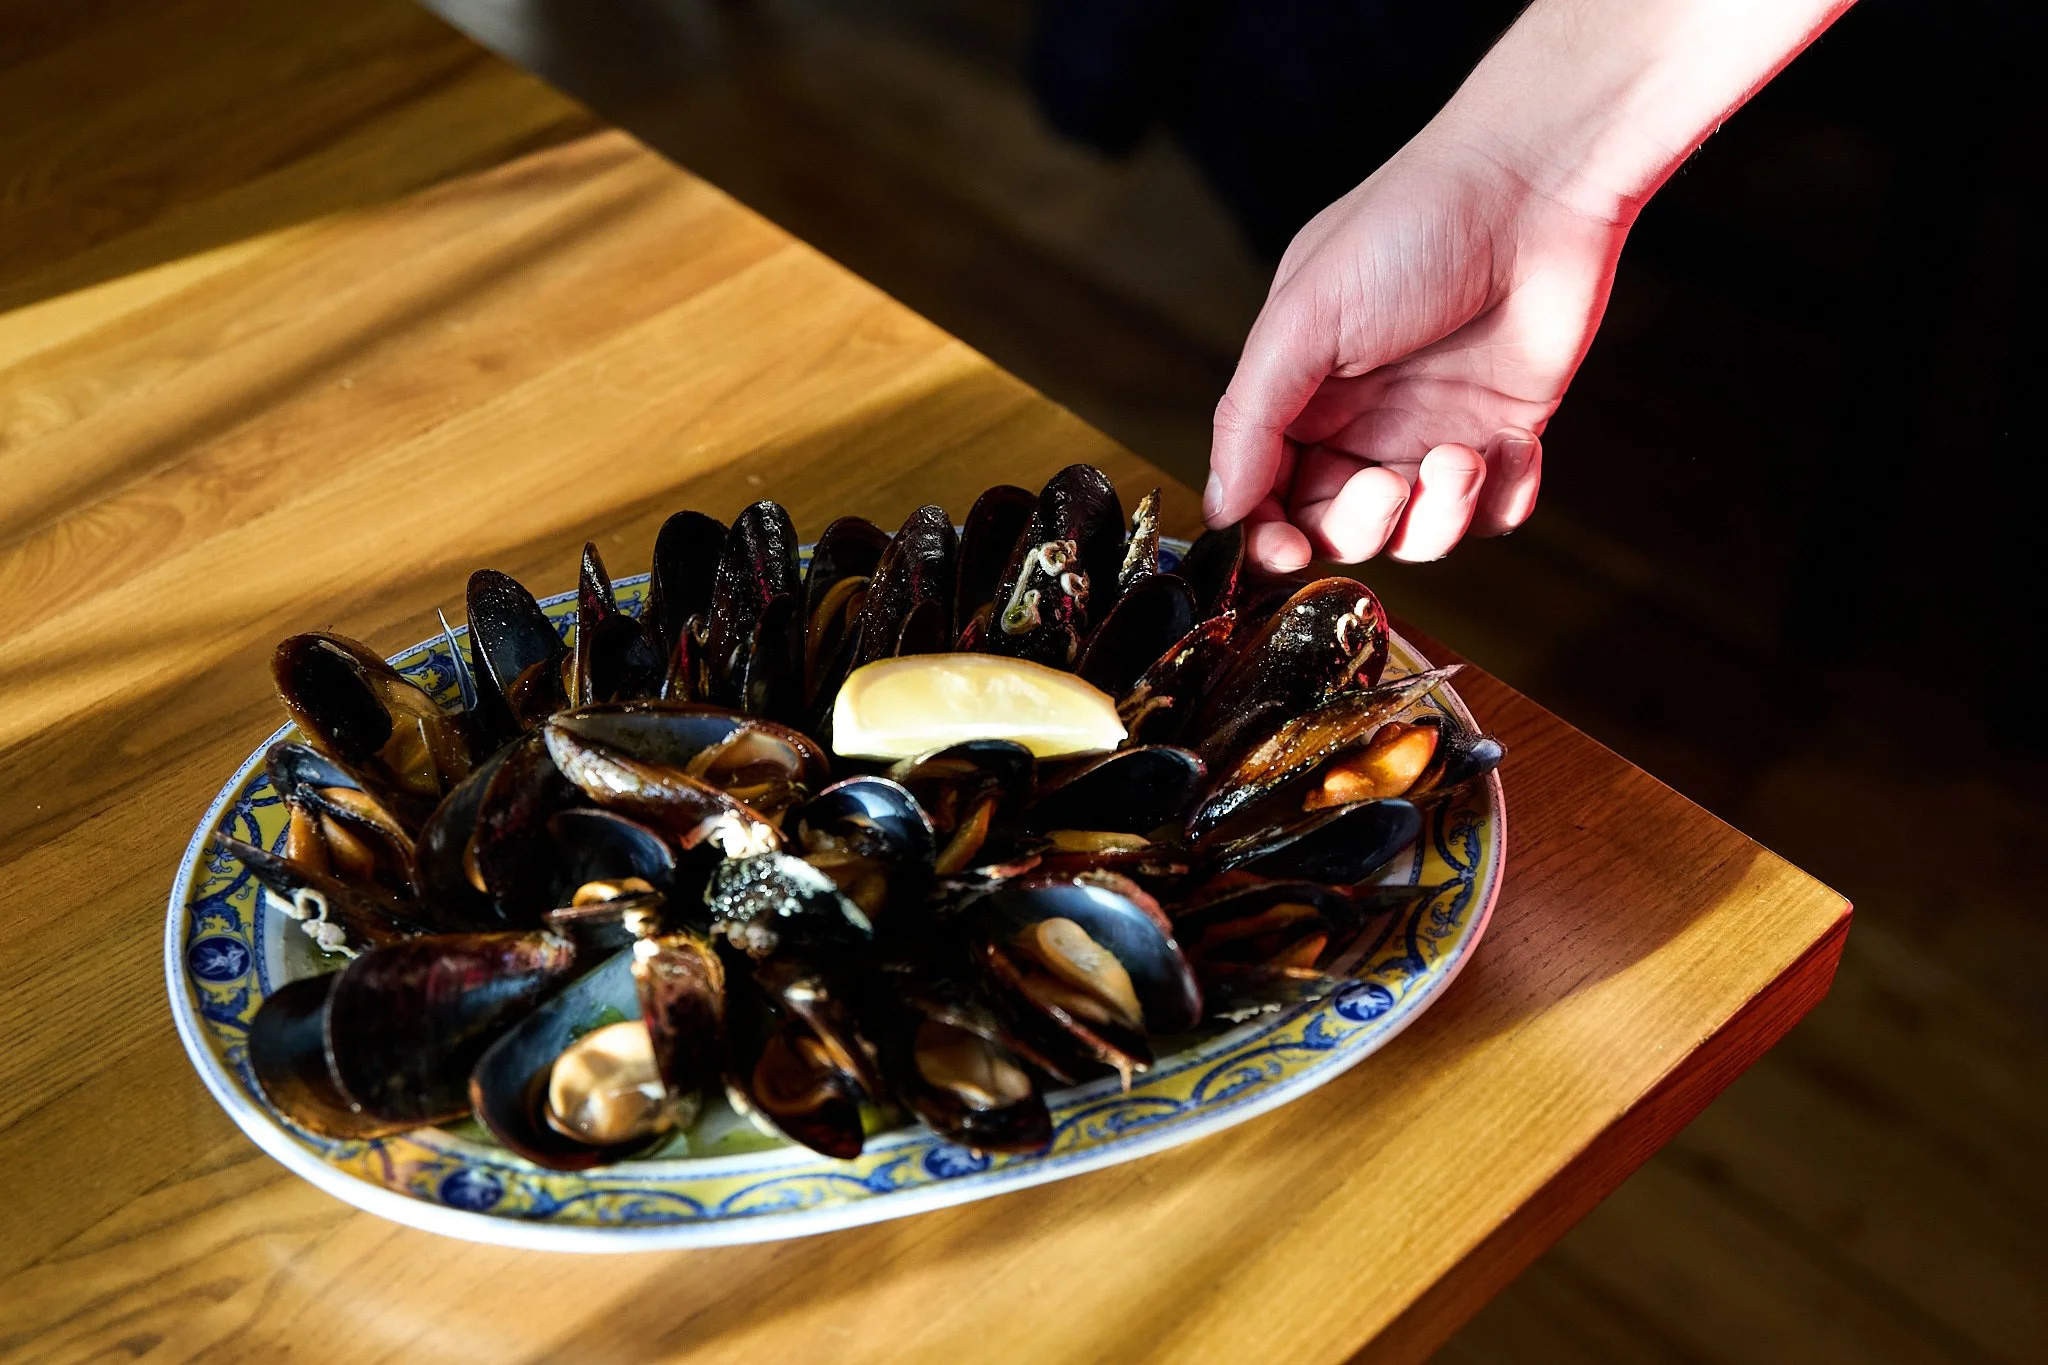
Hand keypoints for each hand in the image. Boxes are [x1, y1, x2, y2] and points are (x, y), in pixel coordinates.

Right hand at [1205, 131, 1629, 569]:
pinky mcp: (1504, 436)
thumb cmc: (1411, 224)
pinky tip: (1513, 444)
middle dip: (1360, 523)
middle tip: (1387, 481)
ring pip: (1417, 535)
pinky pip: (1495, 516)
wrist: (1537, 184)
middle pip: (1336, 528)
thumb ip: (1250, 418)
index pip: (1263, 494)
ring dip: (1438, 516)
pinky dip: (1502, 500)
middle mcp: (1360, 420)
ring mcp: (1432, 431)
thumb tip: (1219, 505)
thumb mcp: (1305, 317)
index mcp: (1298, 392)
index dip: (1268, 535)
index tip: (1285, 549)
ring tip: (1462, 456)